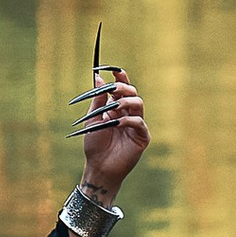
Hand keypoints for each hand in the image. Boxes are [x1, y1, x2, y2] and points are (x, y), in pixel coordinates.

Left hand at [81, 65, 146, 199]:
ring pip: (138, 103)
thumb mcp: (93, 118)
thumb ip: (98, 99)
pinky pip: (139, 123)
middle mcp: (128, 113)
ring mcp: (136, 124)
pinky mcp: (142, 137)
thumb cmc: (94, 145)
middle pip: (132, 92)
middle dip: (123, 87)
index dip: (120, 77)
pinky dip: (128, 120)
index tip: (112, 69)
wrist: (98, 167)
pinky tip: (117, 123)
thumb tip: (98, 77)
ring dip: (125, 101)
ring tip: (114, 106)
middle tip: (113, 88)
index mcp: (117, 107)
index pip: (122, 87)